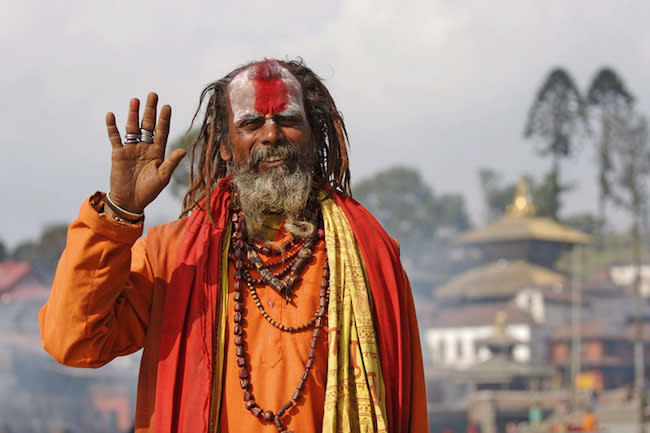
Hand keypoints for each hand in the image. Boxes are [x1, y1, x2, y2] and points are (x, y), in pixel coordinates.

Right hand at [105, 93, 185, 213]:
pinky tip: (111, 115)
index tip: (167, 106)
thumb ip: (171, 163)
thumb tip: (183, 150)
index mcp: (158, 152)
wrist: (131, 201)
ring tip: (135, 100)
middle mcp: (145, 147)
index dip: (164, 119)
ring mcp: (131, 149)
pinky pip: (115, 137)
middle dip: (150, 110)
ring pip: (132, 128)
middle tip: (153, 94)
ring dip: (133, 114)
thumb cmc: (149, 191)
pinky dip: (112, 127)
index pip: (162, 132)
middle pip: (148, 125)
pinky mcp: (118, 153)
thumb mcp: (162, 177)